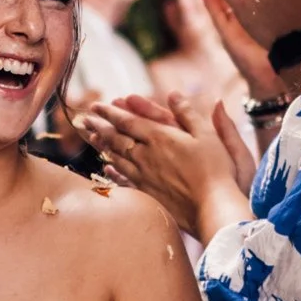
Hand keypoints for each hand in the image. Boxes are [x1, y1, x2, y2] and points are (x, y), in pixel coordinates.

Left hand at [77, 89, 252, 235]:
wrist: (213, 206)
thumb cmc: (216, 170)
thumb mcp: (207, 134)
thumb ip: (188, 113)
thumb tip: (174, 94)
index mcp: (160, 138)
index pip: (128, 121)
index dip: (110, 112)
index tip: (96, 105)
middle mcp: (146, 156)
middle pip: (116, 138)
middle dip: (99, 126)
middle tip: (85, 119)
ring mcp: (144, 176)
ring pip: (116, 157)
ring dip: (102, 146)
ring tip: (91, 137)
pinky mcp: (147, 194)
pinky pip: (124, 179)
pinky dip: (113, 171)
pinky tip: (107, 168)